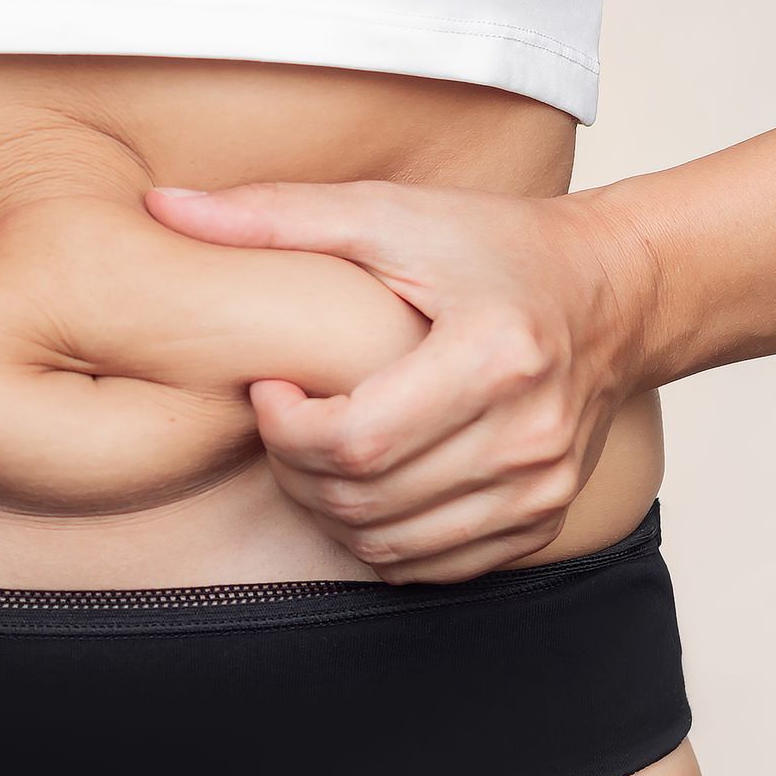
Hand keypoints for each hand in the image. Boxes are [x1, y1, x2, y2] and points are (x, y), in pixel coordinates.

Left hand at [145, 180, 655, 582]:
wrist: (611, 293)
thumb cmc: (492, 245)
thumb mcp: (387, 214)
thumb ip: (275, 215)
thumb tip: (164, 207)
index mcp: (495, 357)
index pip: (356, 442)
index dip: (287, 429)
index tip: (272, 387)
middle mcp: (530, 436)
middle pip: (366, 500)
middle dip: (295, 468)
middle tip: (285, 418)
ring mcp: (543, 489)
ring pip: (390, 546)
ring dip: (328, 508)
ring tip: (319, 445)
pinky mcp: (543, 521)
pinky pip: (431, 568)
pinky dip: (379, 538)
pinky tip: (365, 481)